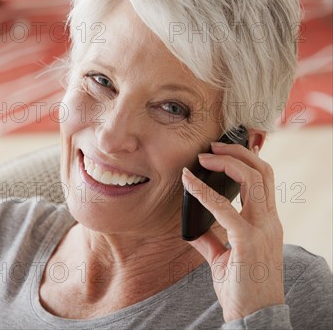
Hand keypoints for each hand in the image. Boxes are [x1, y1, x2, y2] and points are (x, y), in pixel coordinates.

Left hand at [181, 142, 284, 322]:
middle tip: (211, 146)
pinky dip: (204, 192)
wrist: (255, 320)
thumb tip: (193, 226)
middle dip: (236, 152)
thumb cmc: (243, 290)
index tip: (223, 150)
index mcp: (268, 222)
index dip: (247, 158)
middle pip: (262, 171)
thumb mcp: (226, 259)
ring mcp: (262, 230)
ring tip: (203, 157)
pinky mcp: (247, 241)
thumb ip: (212, 240)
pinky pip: (224, 208)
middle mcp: (269, 221)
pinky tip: (189, 183)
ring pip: (252, 180)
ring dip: (225, 163)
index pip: (265, 179)